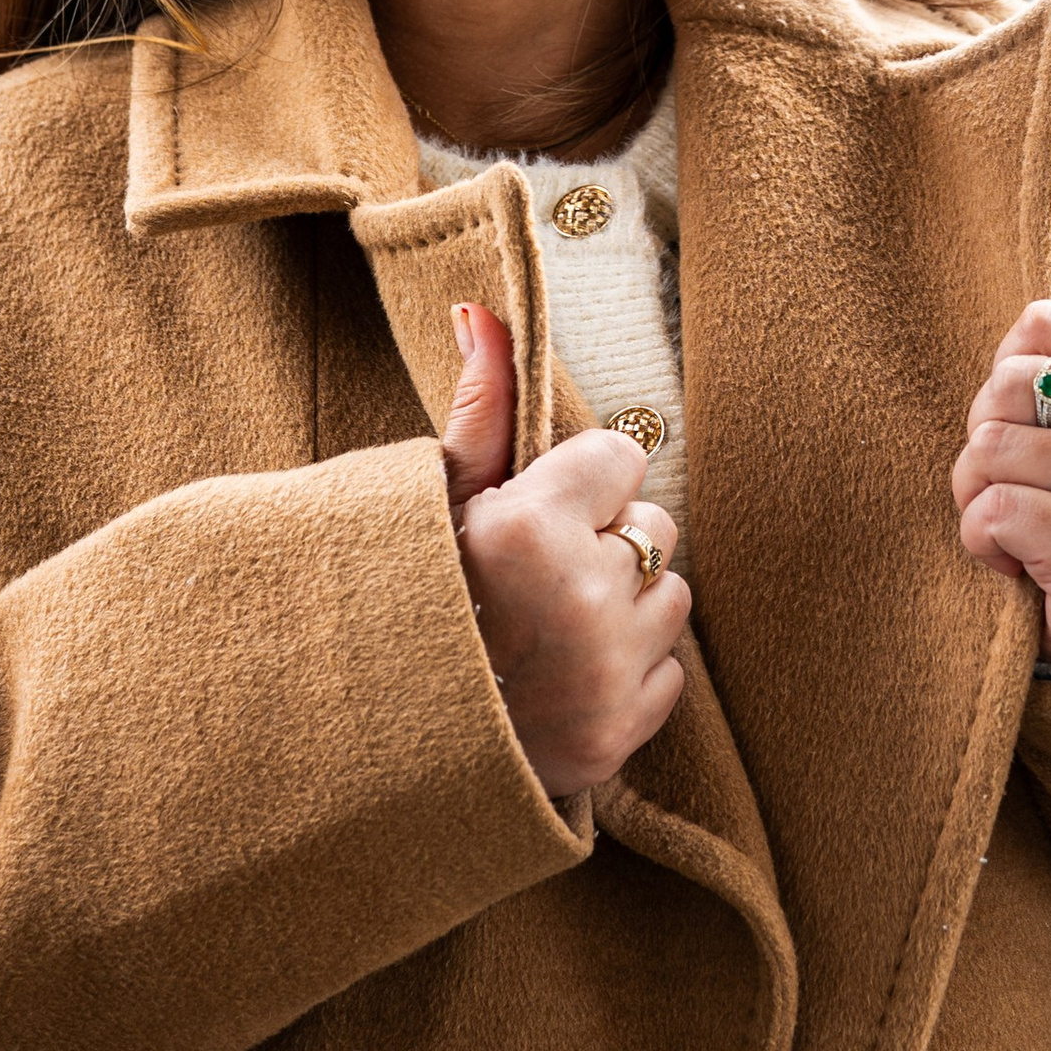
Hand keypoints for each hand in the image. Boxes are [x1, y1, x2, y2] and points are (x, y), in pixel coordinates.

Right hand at [440, 303, 687, 794]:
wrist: (380, 739)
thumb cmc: (408, 598)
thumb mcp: (435, 500)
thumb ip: (481, 407)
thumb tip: (484, 310)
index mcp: (531, 529)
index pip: (624, 456)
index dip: (577, 483)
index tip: (533, 514)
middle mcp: (581, 600)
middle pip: (654, 525)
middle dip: (605, 543)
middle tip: (532, 580)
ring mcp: (605, 675)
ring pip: (670, 597)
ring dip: (623, 607)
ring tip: (546, 629)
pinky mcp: (620, 735)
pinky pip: (666, 675)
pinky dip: (626, 675)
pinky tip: (560, 679)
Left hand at [953, 194, 1050, 665]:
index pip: (1033, 324)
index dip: (1006, 376)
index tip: (1038, 424)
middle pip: (1005, 385)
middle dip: (985, 439)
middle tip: (1024, 480)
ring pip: (990, 451)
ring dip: (979, 497)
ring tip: (1023, 522)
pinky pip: (993, 514)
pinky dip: (984, 545)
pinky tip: (1024, 564)